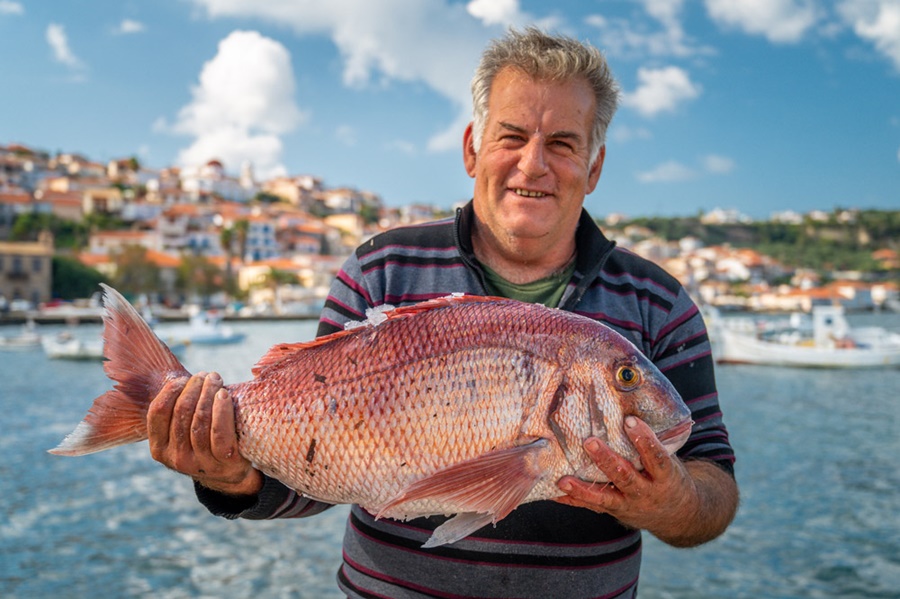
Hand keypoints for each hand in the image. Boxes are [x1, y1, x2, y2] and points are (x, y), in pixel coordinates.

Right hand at [147, 372, 262, 496]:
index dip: (171, 390)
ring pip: (200, 420)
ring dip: (208, 393)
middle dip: (194, 387)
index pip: (158, 412)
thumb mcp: (181, 433)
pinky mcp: (223, 462)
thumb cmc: (204, 441)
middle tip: (205, 375)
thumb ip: (175, 412)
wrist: (229, 474)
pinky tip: (224, 395)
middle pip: (181, 412)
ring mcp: (200, 463)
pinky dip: (222, 410)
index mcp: (159, 449)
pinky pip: (220, 432)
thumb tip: (177, 375)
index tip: (185, 379)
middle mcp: (175, 458)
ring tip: (215, 379)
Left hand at [556, 416, 736, 546]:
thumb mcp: (670, 461)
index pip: (656, 458)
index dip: (645, 440)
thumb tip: (631, 405)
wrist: (678, 514)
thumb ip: (654, 442)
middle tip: (589, 441)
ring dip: (583, 488)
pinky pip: (592, 507)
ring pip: (605, 497)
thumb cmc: (668, 476)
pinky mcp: (614, 511)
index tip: (630, 421)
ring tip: (564, 479)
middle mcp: (647, 492)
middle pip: (625, 477)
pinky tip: (555, 492)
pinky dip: (574, 500)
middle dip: (606, 460)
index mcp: (665, 477)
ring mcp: (629, 505)